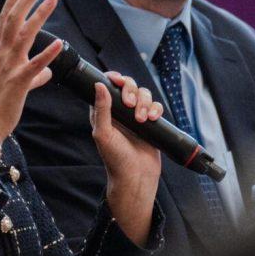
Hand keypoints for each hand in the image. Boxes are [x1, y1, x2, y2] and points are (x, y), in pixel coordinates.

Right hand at [0, 0, 60, 176]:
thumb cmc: (0, 104)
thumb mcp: (18, 85)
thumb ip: (34, 75)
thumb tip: (48, 72)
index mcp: (0, 52)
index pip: (6, 18)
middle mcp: (2, 54)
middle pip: (14, 18)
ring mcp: (9, 67)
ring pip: (24, 35)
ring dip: (39, 15)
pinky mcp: (18, 83)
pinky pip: (34, 65)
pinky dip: (47, 53)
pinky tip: (59, 43)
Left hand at [91, 72, 162, 245]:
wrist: (135, 177)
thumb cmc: (115, 158)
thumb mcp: (103, 133)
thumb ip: (101, 109)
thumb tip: (99, 84)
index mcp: (105, 112)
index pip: (108, 86)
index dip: (114, 78)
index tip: (118, 80)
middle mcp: (120, 111)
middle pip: (129, 85)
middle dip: (131, 90)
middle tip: (130, 104)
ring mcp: (136, 116)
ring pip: (144, 94)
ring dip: (145, 102)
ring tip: (142, 120)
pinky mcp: (150, 123)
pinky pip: (156, 106)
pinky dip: (156, 109)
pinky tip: (152, 119)